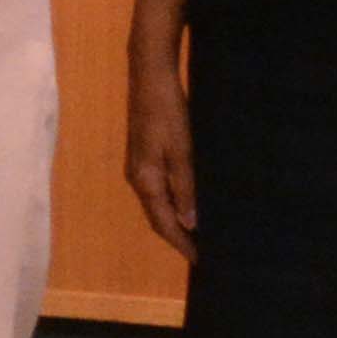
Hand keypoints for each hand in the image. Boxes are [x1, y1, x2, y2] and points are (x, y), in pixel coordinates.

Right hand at [123, 38, 198, 259]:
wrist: (149, 78)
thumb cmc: (168, 113)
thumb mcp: (182, 151)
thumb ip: (185, 187)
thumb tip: (189, 221)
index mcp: (146, 180)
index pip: (163, 222)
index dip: (180, 242)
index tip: (198, 259)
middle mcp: (137, 179)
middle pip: (156, 217)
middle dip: (175, 236)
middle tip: (199, 251)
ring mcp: (137, 167)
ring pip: (155, 204)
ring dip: (172, 221)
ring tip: (194, 233)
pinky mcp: (142, 157)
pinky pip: (155, 191)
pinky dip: (169, 204)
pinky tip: (184, 203)